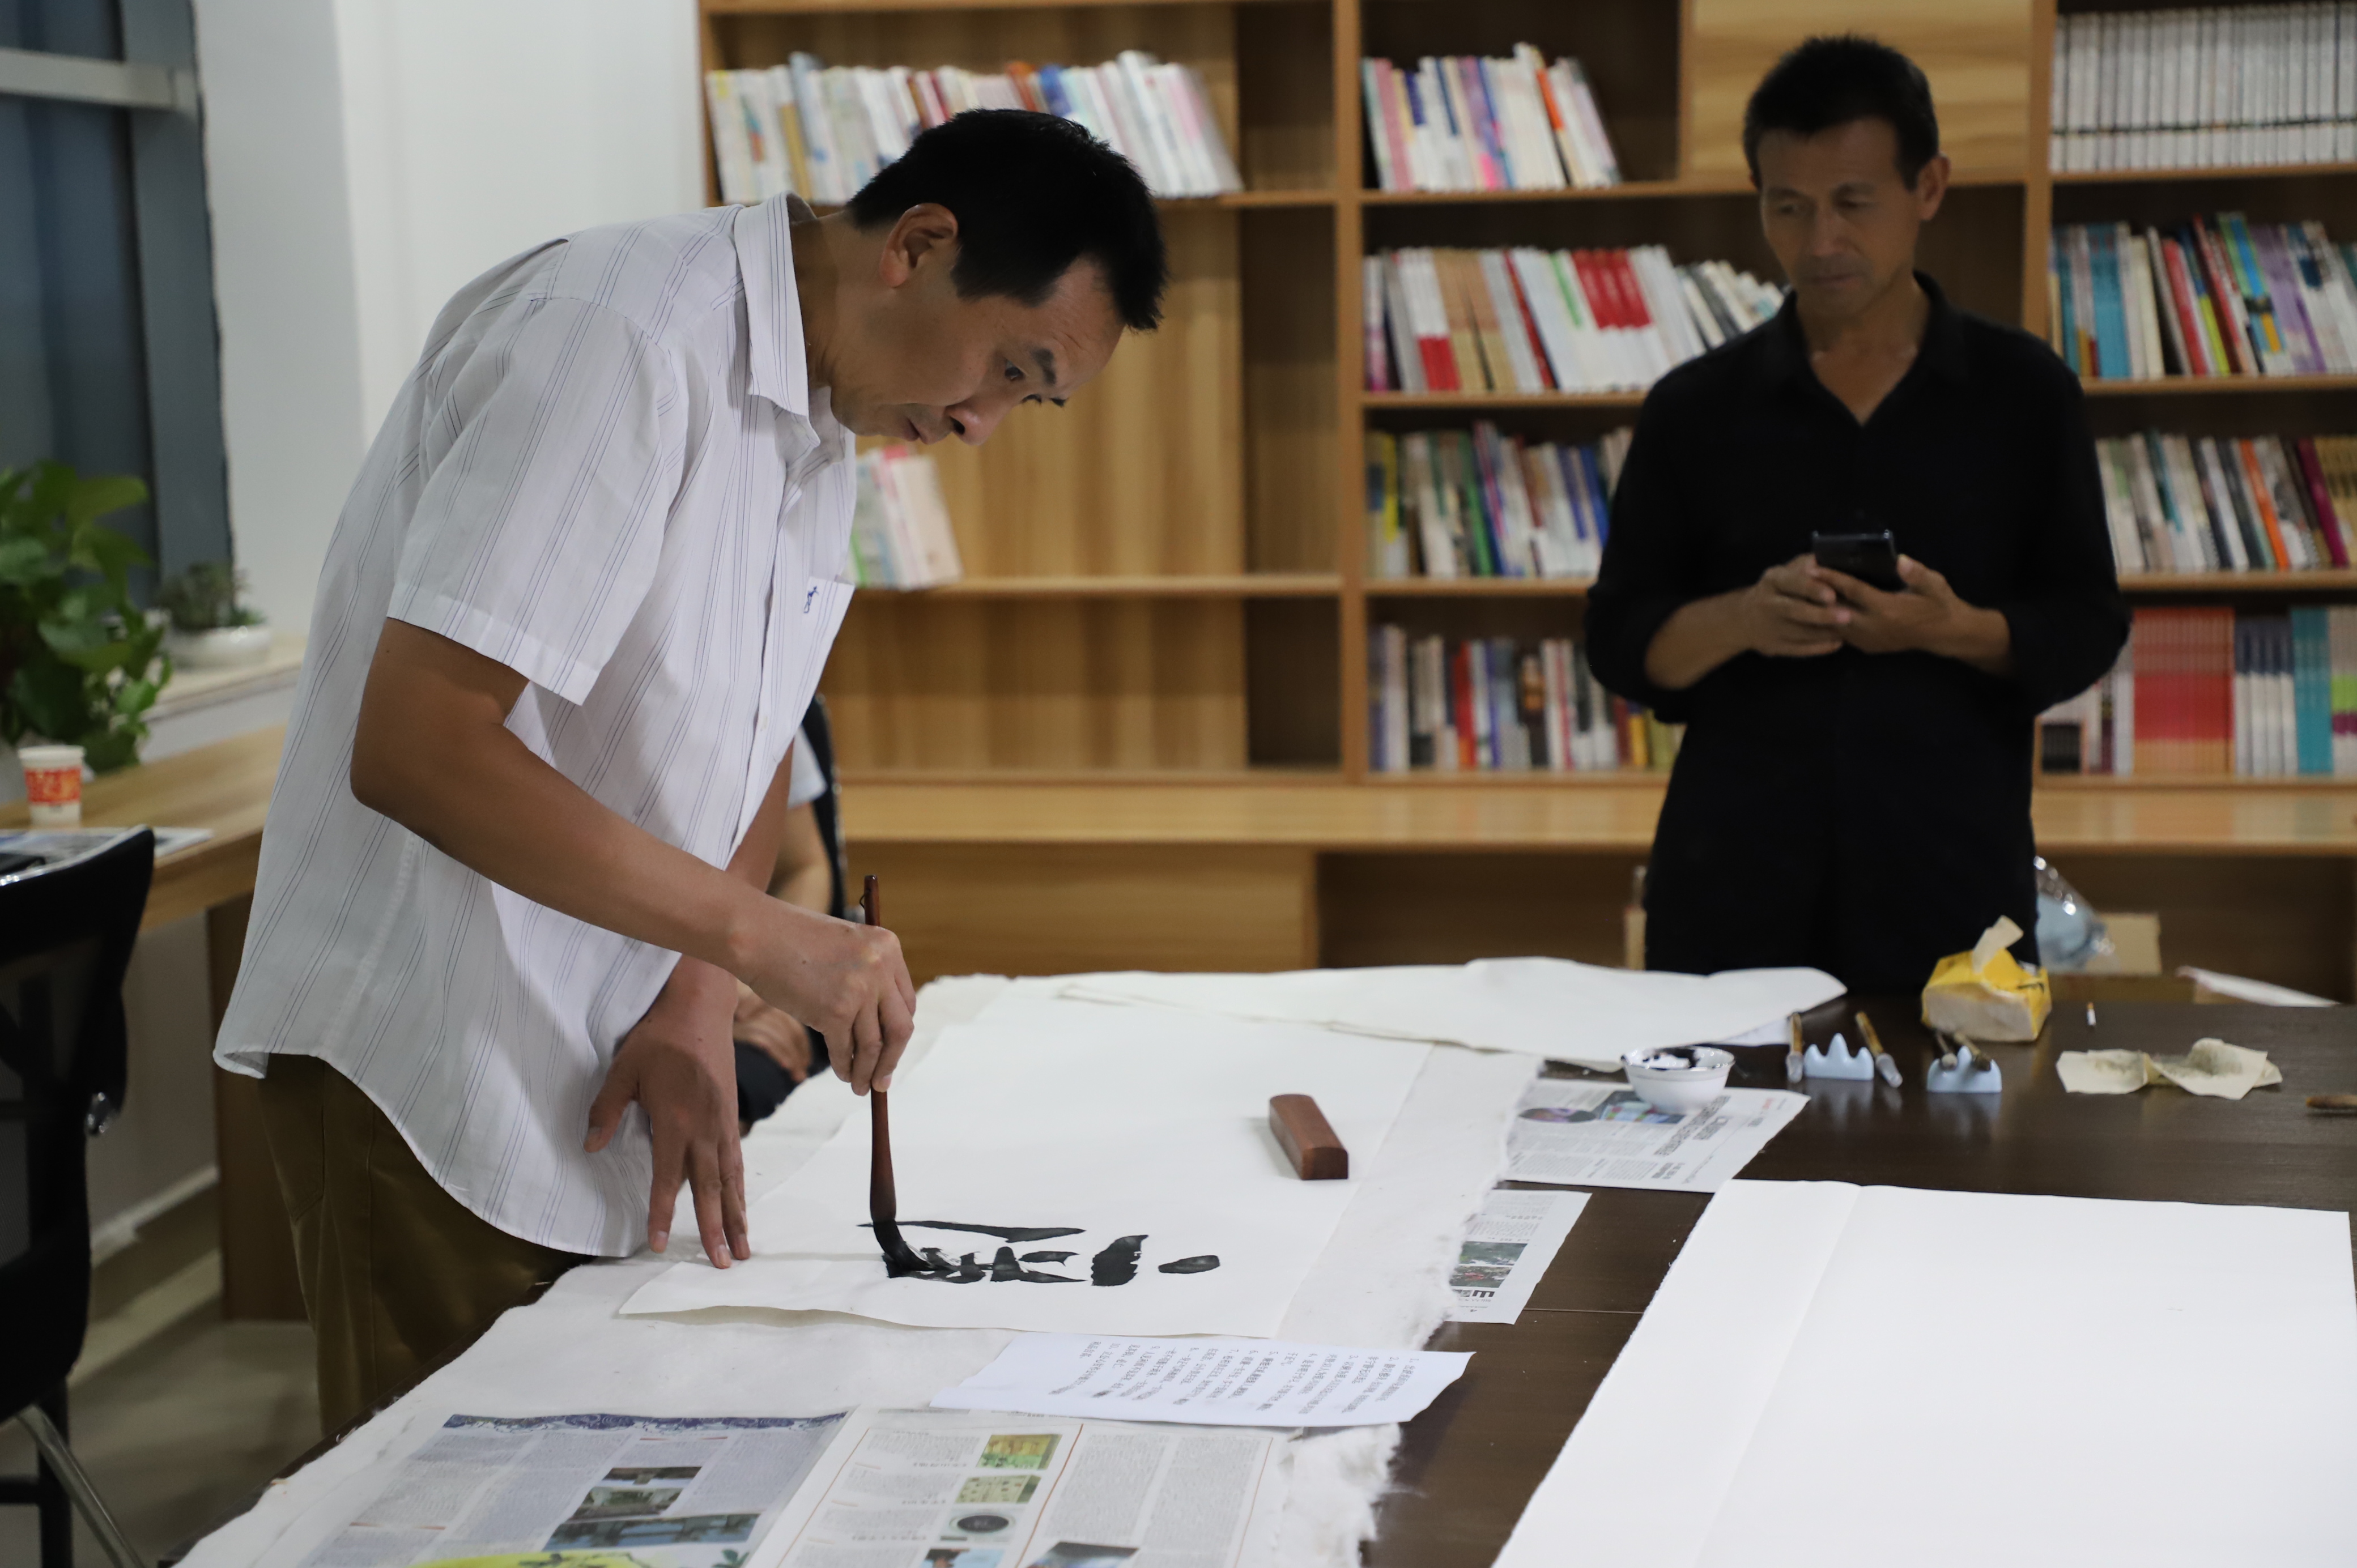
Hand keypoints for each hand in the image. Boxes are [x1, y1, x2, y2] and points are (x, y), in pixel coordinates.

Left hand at [586, 960, 747, 1266]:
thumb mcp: (623, 1069)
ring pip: (731, 1180)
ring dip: (736, 1216)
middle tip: (722, 1264)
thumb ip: (607, 1109)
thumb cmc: (658, 1037)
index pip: (666, 1178)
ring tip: (742, 1248)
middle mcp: (705, 1128)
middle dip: (715, 1229)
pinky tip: (742, 1207)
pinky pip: (737, 1162)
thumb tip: (591, 1147)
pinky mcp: (731, 1117)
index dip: (661, 1213)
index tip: (657, 1244)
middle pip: (710, 1189)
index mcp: (676, 1120)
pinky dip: (740, 1190)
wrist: (700, 1008)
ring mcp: (723, 1124)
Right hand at [733, 902, 914, 1097]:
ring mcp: (859, 990)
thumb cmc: (792, 939)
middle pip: (900, 1028)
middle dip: (892, 1059)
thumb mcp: (846, 946)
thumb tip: (876, 1024)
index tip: (891, 1050)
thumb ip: (867, 974)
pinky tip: (842, 1074)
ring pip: (874, 1045)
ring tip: (861, 1087)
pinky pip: (845, 1050)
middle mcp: (880, 968)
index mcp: (888, 948)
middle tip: (883, 1081)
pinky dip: (844, 1066)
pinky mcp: (834, 1011)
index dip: (898, 1032)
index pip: (906, 1002)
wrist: (757, 934)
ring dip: (868, 1071)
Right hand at [1736, 553, 1849, 657]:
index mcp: (1773, 580)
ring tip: (1847, 630)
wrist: (1745, 619)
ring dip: (1826, 632)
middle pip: (1795, 610)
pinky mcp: (1774, 647)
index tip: (1831, 595)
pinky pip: (1799, 649)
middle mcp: (1768, 603)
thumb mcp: (1785, 572)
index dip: (1812, 589)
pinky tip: (1836, 643)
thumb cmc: (1776, 590)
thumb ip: (1803, 565)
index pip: (1792, 583)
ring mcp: (1770, 627)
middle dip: (1822, 614)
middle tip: (1847, 617)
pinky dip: (1819, 647)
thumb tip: (1820, 561)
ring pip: (1800, 632)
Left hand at [1818, 555, 2011, 671]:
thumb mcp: (1934, 585)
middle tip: (1797, 579)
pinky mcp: (1867, 646)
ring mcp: (1868, 639)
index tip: (1813, 566)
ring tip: (1800, 594)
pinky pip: (1840, 634)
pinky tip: (1815, 611)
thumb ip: (1917, 574)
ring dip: (1818, 611)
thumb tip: (1900, 560)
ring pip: (1833, 625)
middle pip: (1835, 610)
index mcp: (1887, 609)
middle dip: (1816, 595)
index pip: (1853, 591)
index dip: (1832, 578)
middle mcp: (1872, 626)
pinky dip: (1827, 623)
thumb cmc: (1939, 605)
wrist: (1944, 635)